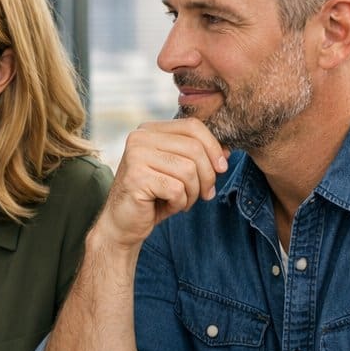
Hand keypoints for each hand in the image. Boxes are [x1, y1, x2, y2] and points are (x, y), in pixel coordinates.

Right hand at [92, 119, 227, 247]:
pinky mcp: (136, 178)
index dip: (213, 147)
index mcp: (149, 130)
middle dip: (207, 176)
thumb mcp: (178, 172)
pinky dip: (180, 203)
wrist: (123, 224)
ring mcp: (135, 156)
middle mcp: (139, 138)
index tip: (222, 168)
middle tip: (206, 194)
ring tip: (182, 201)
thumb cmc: (153, 197)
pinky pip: (176, 189)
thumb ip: (199, 157)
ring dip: (193, 192)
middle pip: (194, 148)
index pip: (192, 126)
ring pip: (188, 170)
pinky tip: (169, 206)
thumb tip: (226, 152)